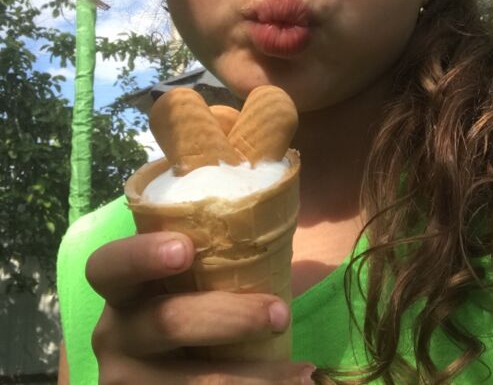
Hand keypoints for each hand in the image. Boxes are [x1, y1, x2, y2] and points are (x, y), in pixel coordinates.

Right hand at [86, 231, 314, 383]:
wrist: (179, 369)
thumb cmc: (198, 303)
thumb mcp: (190, 279)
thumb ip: (213, 251)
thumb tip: (275, 207)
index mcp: (120, 288)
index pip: (108, 266)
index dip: (142, 255)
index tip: (185, 248)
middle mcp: (113, 335)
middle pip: (165, 324)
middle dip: (229, 318)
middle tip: (280, 314)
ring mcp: (125, 381)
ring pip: (190, 381)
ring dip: (251, 375)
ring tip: (301, 371)